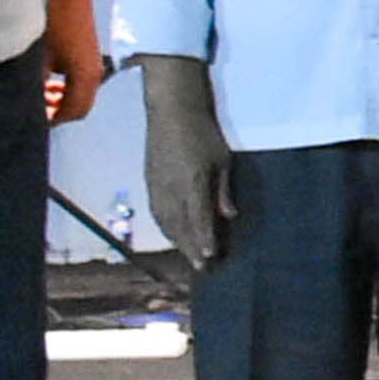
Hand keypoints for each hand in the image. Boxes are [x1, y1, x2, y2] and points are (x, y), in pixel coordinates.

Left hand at [40, 2, 109, 127]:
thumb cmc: (54, 24)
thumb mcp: (38, 58)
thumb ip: (36, 85)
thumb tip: (27, 104)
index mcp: (85, 78)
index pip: (72, 112)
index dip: (52, 119)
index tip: (33, 120)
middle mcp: (94, 75)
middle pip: (79, 108)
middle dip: (57, 113)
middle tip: (34, 111)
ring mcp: (94, 67)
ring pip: (79, 97)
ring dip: (60, 101)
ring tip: (38, 97)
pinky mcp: (89, 60)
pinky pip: (80, 85)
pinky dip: (65, 90)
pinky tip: (48, 84)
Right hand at [144, 104, 231, 272]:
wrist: (171, 111)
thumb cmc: (203, 133)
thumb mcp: (222, 160)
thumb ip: (223, 190)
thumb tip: (229, 216)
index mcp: (192, 182)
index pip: (198, 219)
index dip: (204, 240)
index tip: (210, 257)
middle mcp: (171, 189)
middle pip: (180, 227)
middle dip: (190, 248)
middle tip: (201, 267)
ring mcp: (157, 187)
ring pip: (166, 222)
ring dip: (177, 241)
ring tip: (189, 255)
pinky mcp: (149, 183)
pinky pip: (157, 213)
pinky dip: (166, 227)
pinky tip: (173, 235)